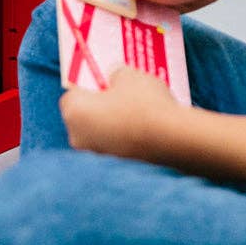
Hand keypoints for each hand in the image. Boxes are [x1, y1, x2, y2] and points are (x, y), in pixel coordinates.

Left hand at [60, 66, 180, 159]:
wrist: (173, 141)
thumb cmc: (144, 104)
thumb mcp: (128, 75)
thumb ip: (115, 74)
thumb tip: (114, 78)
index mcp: (74, 111)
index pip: (72, 95)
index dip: (88, 87)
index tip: (103, 82)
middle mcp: (78, 138)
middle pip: (83, 117)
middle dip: (98, 107)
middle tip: (120, 96)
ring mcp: (97, 158)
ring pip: (99, 135)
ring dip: (112, 125)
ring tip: (136, 113)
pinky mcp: (117, 171)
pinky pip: (115, 149)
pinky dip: (124, 141)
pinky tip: (143, 131)